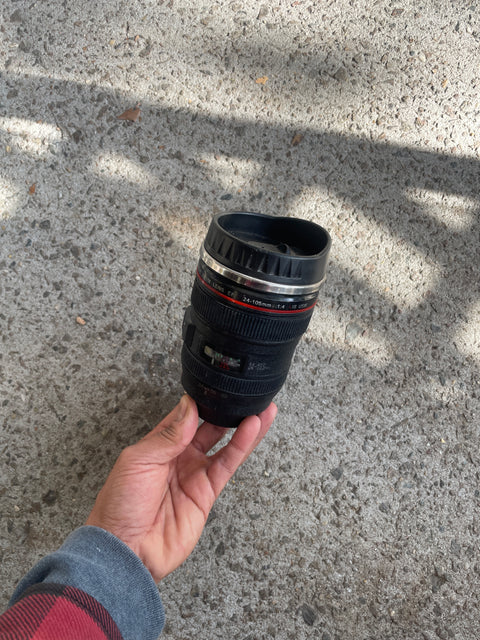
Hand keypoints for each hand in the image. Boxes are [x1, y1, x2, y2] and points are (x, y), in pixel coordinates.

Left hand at [86, 395, 276, 581]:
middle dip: (225, 411)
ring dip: (243, 426)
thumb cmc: (120, 505)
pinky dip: (242, 446)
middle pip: (208, 428)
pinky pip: (228, 465)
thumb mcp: (138, 460)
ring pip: (225, 444)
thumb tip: (188, 406)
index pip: (183, 417)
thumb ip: (168, 434)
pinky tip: (253, 429)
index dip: (200, 402)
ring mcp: (194, 475)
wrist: (126, 549)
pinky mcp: (207, 493)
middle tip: (243, 394)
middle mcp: (178, 457)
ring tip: (261, 407)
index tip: (215, 387)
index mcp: (157, 445)